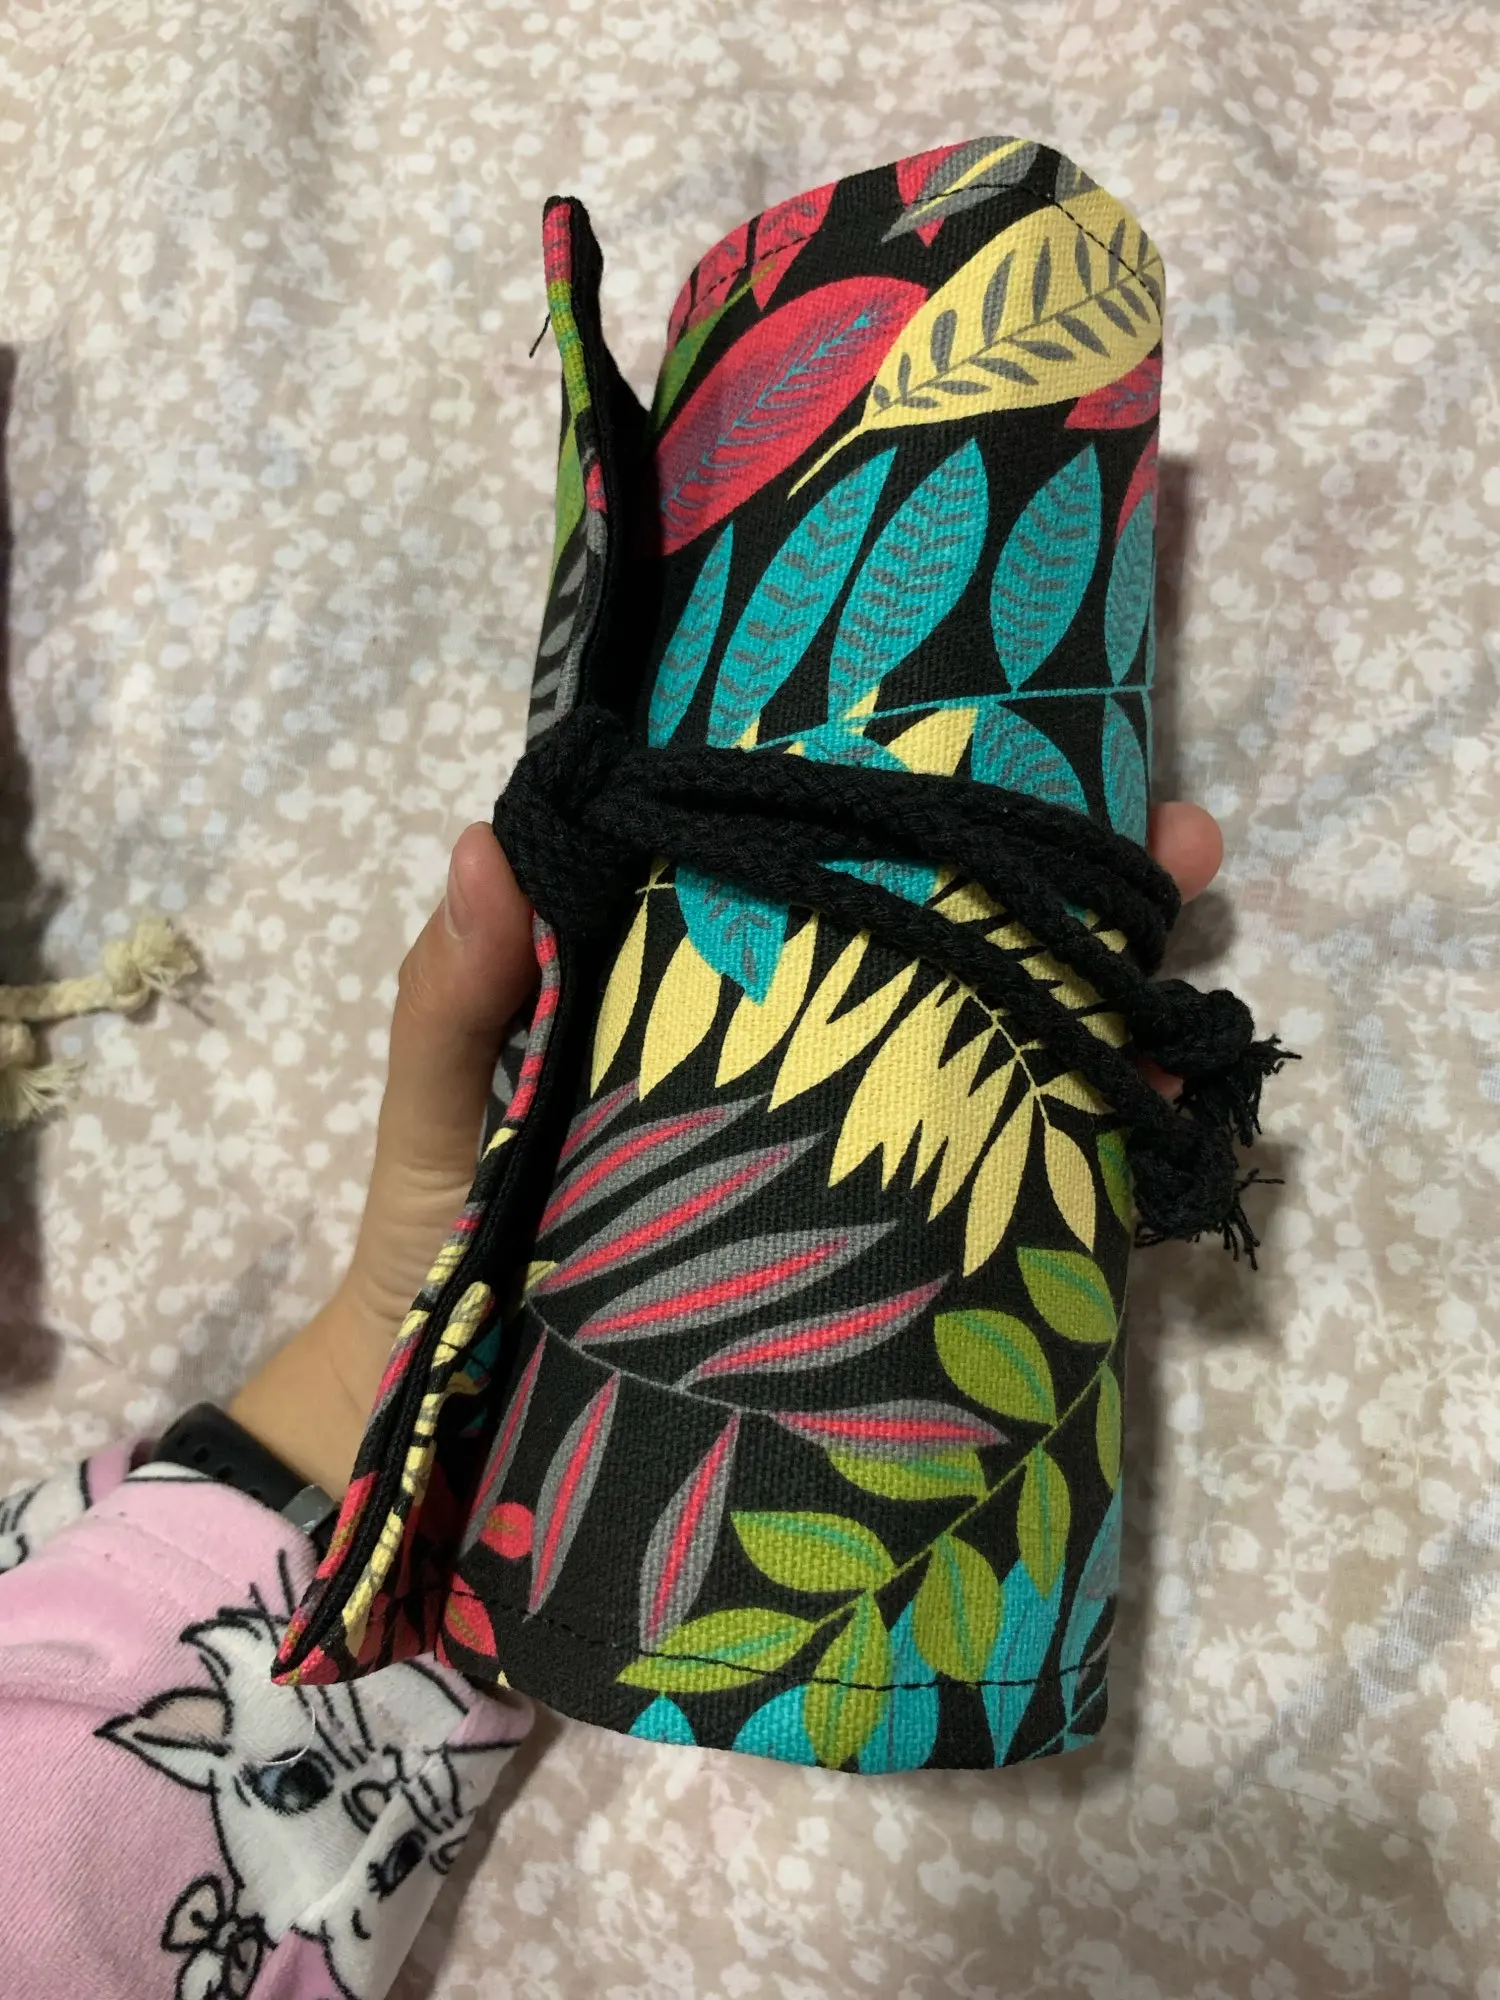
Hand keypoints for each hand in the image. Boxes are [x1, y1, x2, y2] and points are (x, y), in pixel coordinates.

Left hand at [228, 802, 1222, 1498]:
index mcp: (704, 1000)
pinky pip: (1006, 1206)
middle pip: (954, 958)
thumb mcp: (439, 1119)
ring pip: (1009, 1067)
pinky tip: (1158, 1124)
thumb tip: (483, 841)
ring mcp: (853, 1171)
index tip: (1020, 744)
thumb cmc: (435, 1258)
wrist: (447, 1453)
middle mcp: (802, 1068)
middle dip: (1073, 896)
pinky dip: (1094, 1166)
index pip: (831, 877)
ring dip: (1111, 1014)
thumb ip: (455, 1002)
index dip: (929, 810)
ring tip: (1187, 971)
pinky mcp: (884, 1277)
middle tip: (1176, 848)